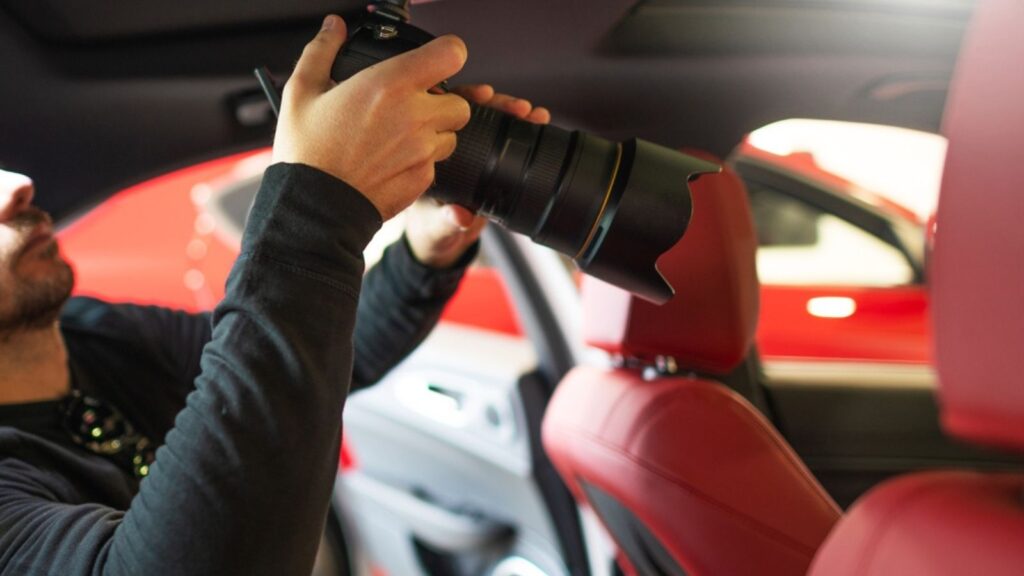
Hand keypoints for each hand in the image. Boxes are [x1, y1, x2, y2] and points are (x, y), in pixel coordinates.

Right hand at [273, 15, 471, 219]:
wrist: (313, 207)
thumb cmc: (307, 153)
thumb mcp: (301, 92)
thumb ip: (322, 51)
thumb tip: (333, 28)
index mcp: (389, 85)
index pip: (450, 54)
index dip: (447, 54)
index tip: (436, 59)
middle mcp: (414, 116)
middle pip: (459, 101)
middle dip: (442, 102)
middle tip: (412, 108)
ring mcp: (422, 150)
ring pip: (451, 134)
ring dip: (434, 133)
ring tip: (399, 137)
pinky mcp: (423, 178)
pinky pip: (436, 163)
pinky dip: (422, 161)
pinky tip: (392, 161)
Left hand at [405, 84, 550, 267]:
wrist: (445, 241)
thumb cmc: (432, 231)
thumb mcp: (438, 228)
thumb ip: (448, 222)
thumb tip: (460, 216)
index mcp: (427, 152)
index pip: (441, 113)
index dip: (462, 101)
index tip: (485, 98)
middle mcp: (447, 145)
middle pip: (470, 111)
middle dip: (498, 104)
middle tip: (519, 108)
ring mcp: (469, 151)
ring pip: (491, 121)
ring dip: (514, 113)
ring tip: (536, 115)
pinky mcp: (488, 160)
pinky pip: (505, 137)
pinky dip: (524, 128)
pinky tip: (541, 120)